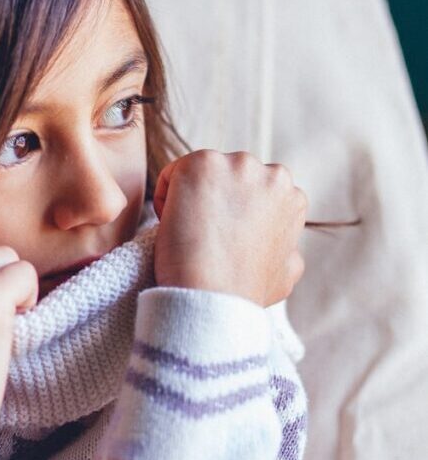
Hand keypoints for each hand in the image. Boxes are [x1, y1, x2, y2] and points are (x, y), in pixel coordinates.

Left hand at [152, 151, 306, 306]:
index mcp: (292, 197)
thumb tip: (288, 249)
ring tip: (190, 235)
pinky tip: (173, 226)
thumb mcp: (286, 273)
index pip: (253, 193)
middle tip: (202, 238)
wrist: (212, 295)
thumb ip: (288, 250)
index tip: (221, 242)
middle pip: (228, 178)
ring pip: (202, 175)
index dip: (232, 219)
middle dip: (214, 202)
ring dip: (191, 199)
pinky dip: (166, 199)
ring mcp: (236, 164)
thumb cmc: (243, 293)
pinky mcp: (202, 164)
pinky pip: (172, 175)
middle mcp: (271, 173)